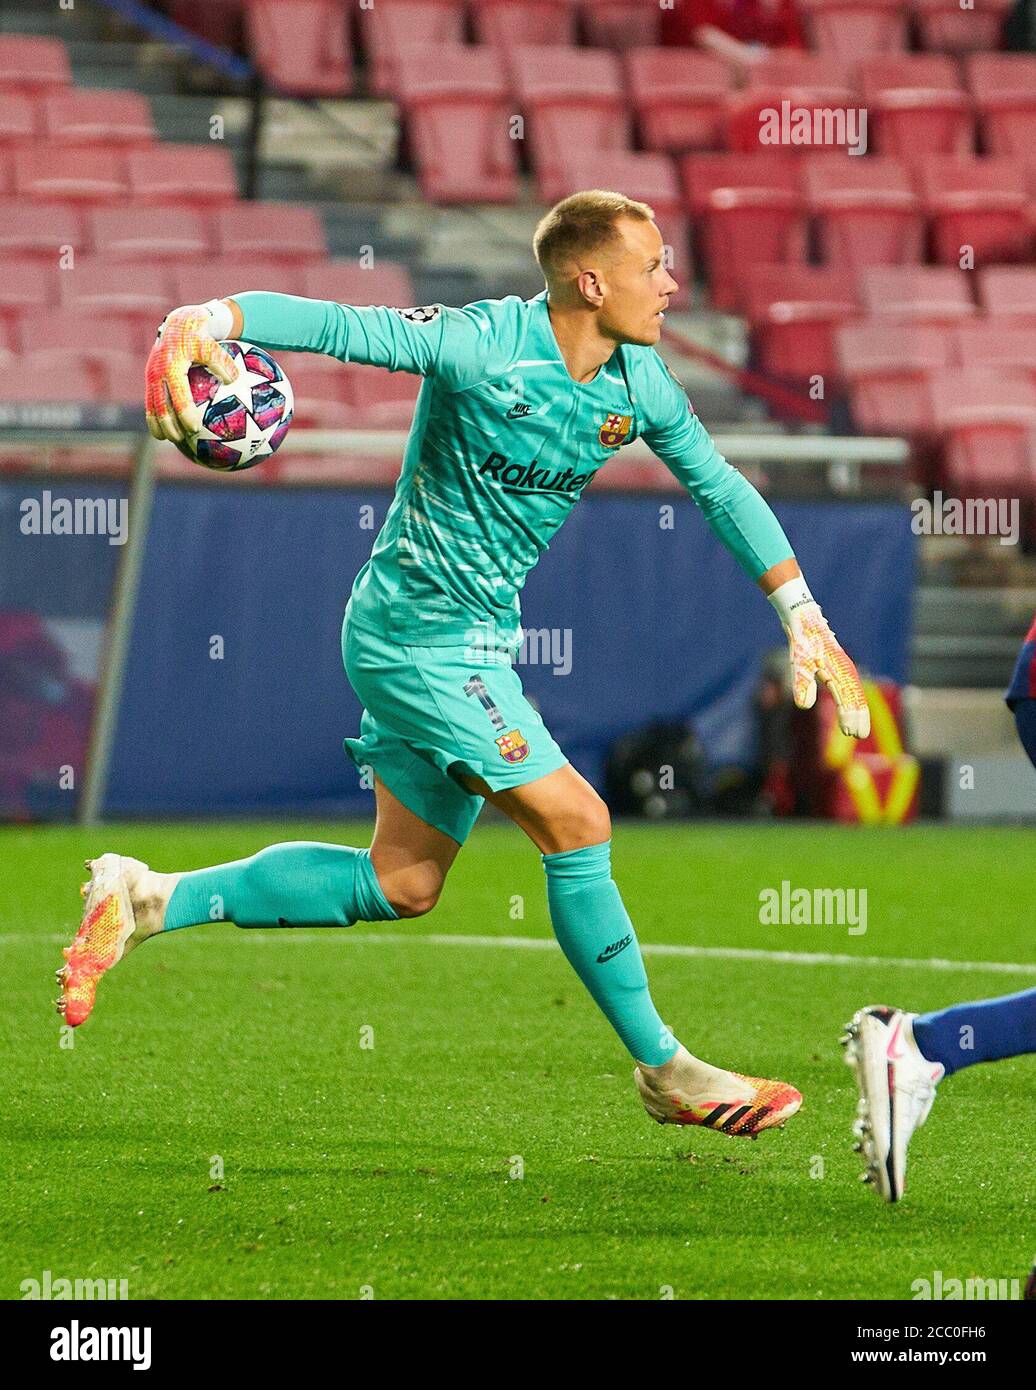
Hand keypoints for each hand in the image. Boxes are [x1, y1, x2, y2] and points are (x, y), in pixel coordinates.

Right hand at [144, 303, 238, 441]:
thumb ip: (222, 362)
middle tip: (180, 439)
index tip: (194, 428)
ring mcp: (150, 375)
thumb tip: (235, 380)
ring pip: (151, 404)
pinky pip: (151, 400)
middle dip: (167, 424)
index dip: (184, 412)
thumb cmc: (200, 336)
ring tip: (168, 439)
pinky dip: (156, 415)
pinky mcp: (150, 378)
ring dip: (158, 424)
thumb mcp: (212, 346)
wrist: (179, 323)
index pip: (178, 394)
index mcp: (172, 365)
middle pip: (159, 404)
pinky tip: (166, 430)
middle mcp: (157, 371)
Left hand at [783, 602, 869, 738]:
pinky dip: (854, 702)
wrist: (805, 619)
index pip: (847, 698)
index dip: (848, 716)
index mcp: (839, 670)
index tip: (849, 733)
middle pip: (856, 698)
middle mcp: (846, 670)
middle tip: (858, 736)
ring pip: (856, 694)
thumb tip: (803, 706)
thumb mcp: (799, 663)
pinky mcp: (841, 668)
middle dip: (858, 717)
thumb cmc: (803, 641)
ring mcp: (845, 668)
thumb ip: (802, 683)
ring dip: (858, 712)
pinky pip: (852, 688)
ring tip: (857, 731)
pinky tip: (851, 711)